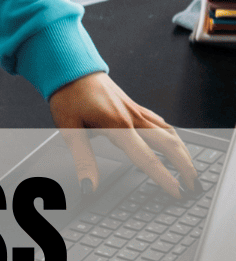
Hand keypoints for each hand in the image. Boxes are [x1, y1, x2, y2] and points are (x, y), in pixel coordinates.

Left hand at [48, 71, 196, 199]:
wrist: (71, 67)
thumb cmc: (68, 95)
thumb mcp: (69, 130)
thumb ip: (83, 161)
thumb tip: (88, 186)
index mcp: (117, 126)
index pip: (147, 158)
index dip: (164, 178)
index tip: (178, 193)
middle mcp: (132, 118)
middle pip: (170, 145)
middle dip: (185, 167)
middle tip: (193, 186)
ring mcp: (136, 111)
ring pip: (170, 133)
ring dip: (183, 153)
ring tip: (189, 169)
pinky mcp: (134, 106)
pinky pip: (160, 123)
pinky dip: (172, 136)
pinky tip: (173, 142)